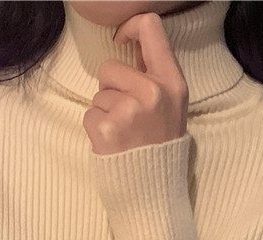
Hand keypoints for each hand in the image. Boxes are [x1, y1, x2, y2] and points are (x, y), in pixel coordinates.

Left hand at [83, 12, 188, 155]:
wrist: (154, 191)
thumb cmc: (160, 147)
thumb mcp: (173, 106)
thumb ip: (156, 76)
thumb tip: (133, 43)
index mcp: (172, 83)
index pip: (150, 27)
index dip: (130, 27)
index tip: (121, 39)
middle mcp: (152, 92)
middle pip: (109, 67)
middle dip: (110, 88)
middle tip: (126, 114)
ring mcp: (128, 111)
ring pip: (98, 94)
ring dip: (105, 112)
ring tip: (123, 134)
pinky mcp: (107, 128)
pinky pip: (89, 114)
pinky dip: (96, 129)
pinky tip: (113, 144)